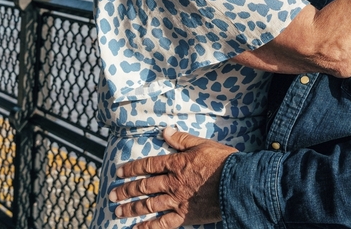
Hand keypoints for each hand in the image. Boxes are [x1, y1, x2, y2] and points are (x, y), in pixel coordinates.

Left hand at [108, 126, 235, 227]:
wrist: (238, 184)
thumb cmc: (224, 162)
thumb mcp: (203, 145)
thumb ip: (182, 140)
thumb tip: (165, 131)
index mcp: (176, 164)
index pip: (148, 165)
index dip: (132, 168)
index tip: (119, 172)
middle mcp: (172, 183)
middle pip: (144, 186)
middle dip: (126, 190)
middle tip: (112, 195)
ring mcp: (177, 201)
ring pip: (148, 205)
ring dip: (131, 208)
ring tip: (117, 211)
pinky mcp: (184, 216)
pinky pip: (163, 224)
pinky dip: (148, 227)